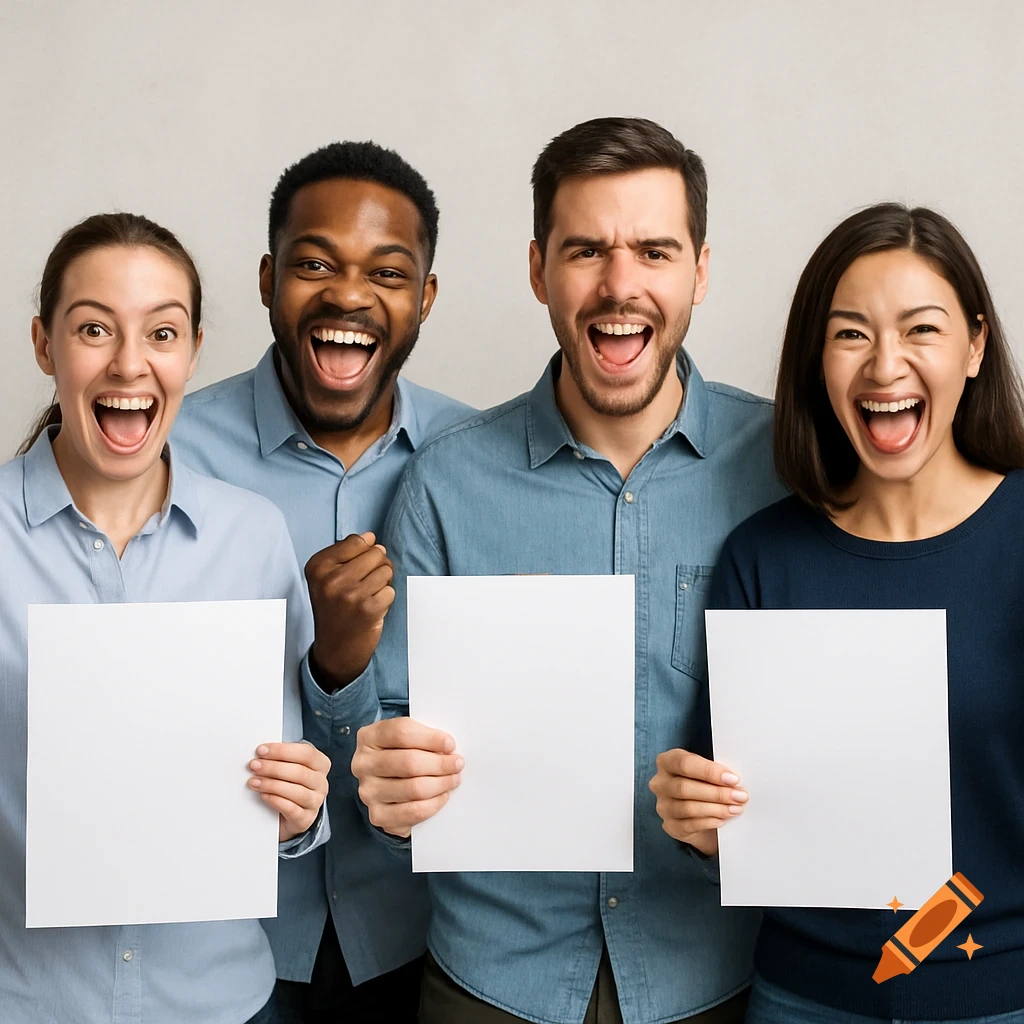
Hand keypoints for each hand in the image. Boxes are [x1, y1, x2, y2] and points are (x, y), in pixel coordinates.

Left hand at [248, 742, 330, 841]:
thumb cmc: (288, 784)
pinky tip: (264, 796)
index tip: (262, 750)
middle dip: (273, 767)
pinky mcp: (306, 819)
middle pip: (300, 772)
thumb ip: (279, 758)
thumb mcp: (287, 767)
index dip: (282, 751)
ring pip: (297, 792)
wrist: (288, 815)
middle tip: (254, 766)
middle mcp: (321, 783)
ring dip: (272, 785)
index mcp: (320, 764)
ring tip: (255, 782)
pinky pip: (292, 809)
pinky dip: (276, 801)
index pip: (306, 753)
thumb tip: (261, 753)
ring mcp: (315, 802)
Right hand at [306, 532, 394, 690]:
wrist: (335, 649)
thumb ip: (346, 552)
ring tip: (368, 596)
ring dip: (382, 584)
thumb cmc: (335, 608)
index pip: (358, 541)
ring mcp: (349, 594)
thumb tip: (370, 537)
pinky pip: (391, 590)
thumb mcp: (327, 578)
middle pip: (376, 553)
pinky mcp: (368, 609)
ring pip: (386, 571)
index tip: (355, 569)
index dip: (365, 552)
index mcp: (318, 567)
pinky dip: (385, 600)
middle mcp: (331, 579)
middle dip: (378, 566)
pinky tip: (372, 609)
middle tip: (366, 584)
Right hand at [351, 718, 462, 837]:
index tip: (450, 744)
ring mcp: (368, 791)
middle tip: (457, 763)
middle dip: (440, 763)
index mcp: (369, 737)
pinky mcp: (378, 815)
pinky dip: (433, 804)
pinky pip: (413, 811)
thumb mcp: (407, 739)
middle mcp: (363, 764)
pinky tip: (442, 796)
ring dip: (441, 784)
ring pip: (413, 788)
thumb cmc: (401, 755)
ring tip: (453, 779)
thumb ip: (423, 737)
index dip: (430, 738)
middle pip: (408, 762)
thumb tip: (449, 747)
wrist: (387, 787)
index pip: (401, 732)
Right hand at [648, 749, 746, 855]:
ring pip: (688, 808)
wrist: (699, 813)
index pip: (684, 763)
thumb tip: (734, 781)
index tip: (732, 779)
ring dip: (716, 809)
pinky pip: (690, 825)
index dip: (709, 771)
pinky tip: (722, 819)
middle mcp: (660, 783)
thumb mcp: (707, 772)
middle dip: (716, 793)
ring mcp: (663, 806)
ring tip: (735, 809)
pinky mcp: (670, 825)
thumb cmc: (703, 785)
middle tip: (739, 796)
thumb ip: (716, 772)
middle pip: (684, 787)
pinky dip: (709, 822)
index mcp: (667, 762)